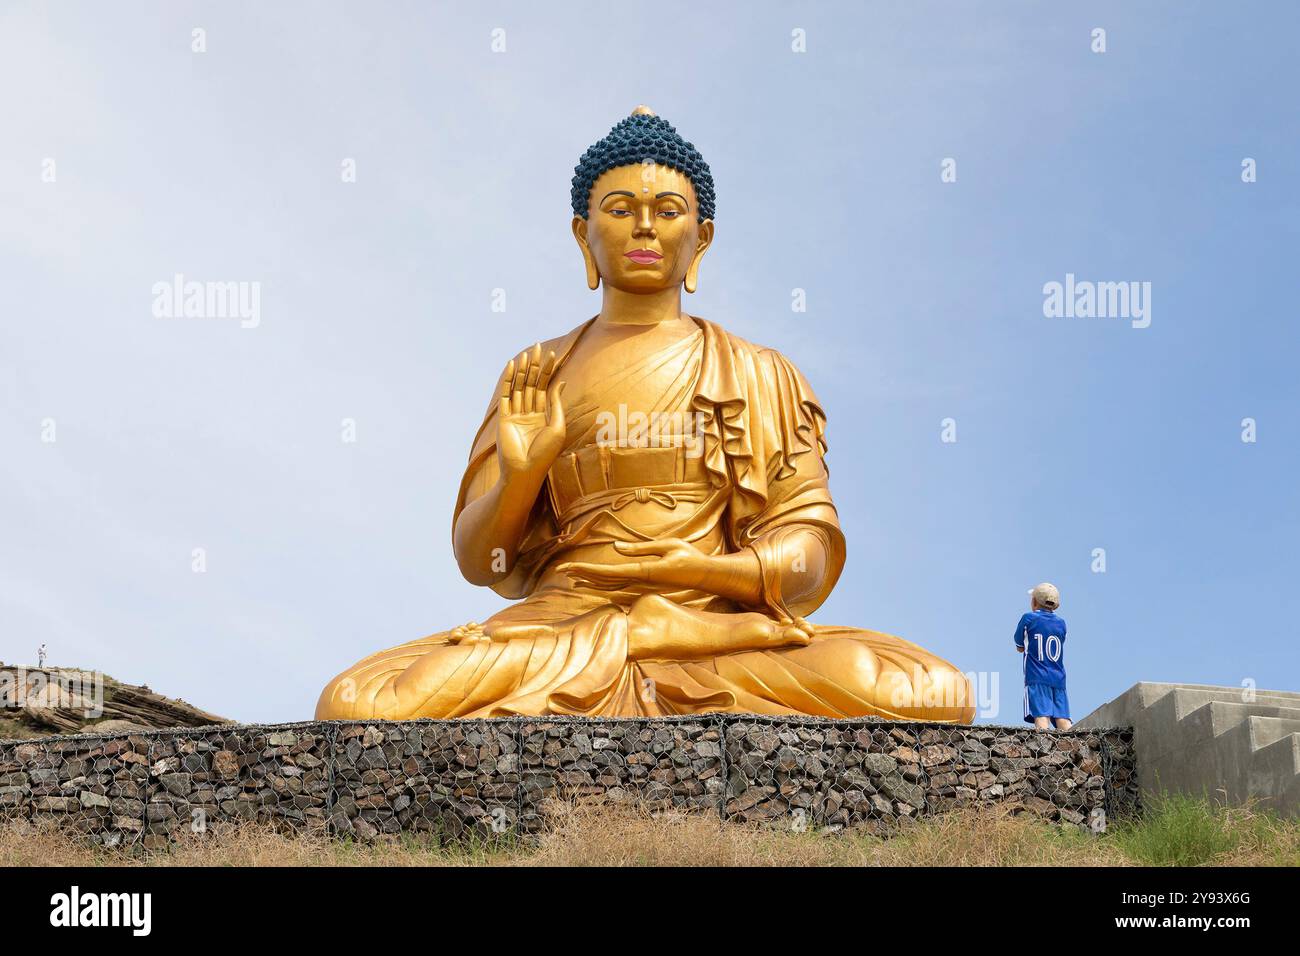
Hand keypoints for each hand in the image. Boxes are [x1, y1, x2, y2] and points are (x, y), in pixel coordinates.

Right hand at [496, 343, 565, 476]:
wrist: (525, 471)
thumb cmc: (545, 453)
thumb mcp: (557, 426)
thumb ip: (556, 404)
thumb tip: (560, 382)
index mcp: (544, 417)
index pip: (545, 389)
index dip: (548, 372)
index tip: (552, 355)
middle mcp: (529, 414)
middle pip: (532, 384)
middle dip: (535, 366)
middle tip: (537, 347)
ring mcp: (516, 416)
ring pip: (519, 388)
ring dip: (523, 370)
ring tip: (526, 353)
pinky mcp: (504, 419)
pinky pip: (506, 396)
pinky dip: (508, 380)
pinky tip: (512, 366)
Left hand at [556, 538, 708, 590]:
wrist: (706, 576)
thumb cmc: (690, 557)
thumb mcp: (667, 546)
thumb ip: (640, 549)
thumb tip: (615, 548)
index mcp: (643, 572)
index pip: (608, 572)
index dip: (587, 570)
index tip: (569, 568)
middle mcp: (639, 583)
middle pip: (604, 580)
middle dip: (582, 575)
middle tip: (560, 570)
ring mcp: (642, 587)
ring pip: (610, 585)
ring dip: (590, 581)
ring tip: (571, 577)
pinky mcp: (645, 587)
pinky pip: (619, 587)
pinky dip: (604, 585)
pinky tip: (593, 584)